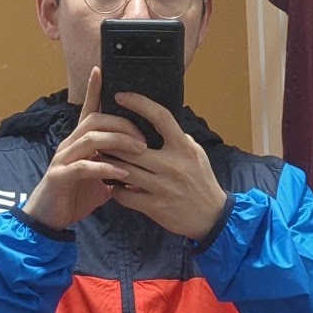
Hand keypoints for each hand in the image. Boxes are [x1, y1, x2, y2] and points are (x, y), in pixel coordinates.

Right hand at [22, 68, 146, 230]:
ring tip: (139, 151)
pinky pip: (84, 167)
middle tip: (145, 138)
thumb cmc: (75, 197)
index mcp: (79, 142)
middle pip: (95, 120)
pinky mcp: (60, 177)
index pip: (88, 110)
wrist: (49, 220)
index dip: (93, 89)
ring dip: (118, 142)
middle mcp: (69, 145)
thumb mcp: (99, 177)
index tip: (101, 69)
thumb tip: (138, 159)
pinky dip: (105, 167)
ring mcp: (63, 160)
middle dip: (122, 124)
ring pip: (90, 139)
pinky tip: (122, 173)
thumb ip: (114, 163)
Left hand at [109, 94, 227, 240]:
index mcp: (183, 147)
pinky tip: (114, 186)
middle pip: (131, 146)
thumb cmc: (202, 181)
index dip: (139, 103)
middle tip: (99, 136)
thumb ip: (178, 138)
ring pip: (124, 171)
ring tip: (100, 159)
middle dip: (112, 141)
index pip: (160, 117)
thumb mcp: (197, 154)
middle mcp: (173, 165)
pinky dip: (116, 190)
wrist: (212, 217)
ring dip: (109, 165)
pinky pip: (125, 195)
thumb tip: (158, 122)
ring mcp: (163, 187)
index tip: (120, 96)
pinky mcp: (155, 207)